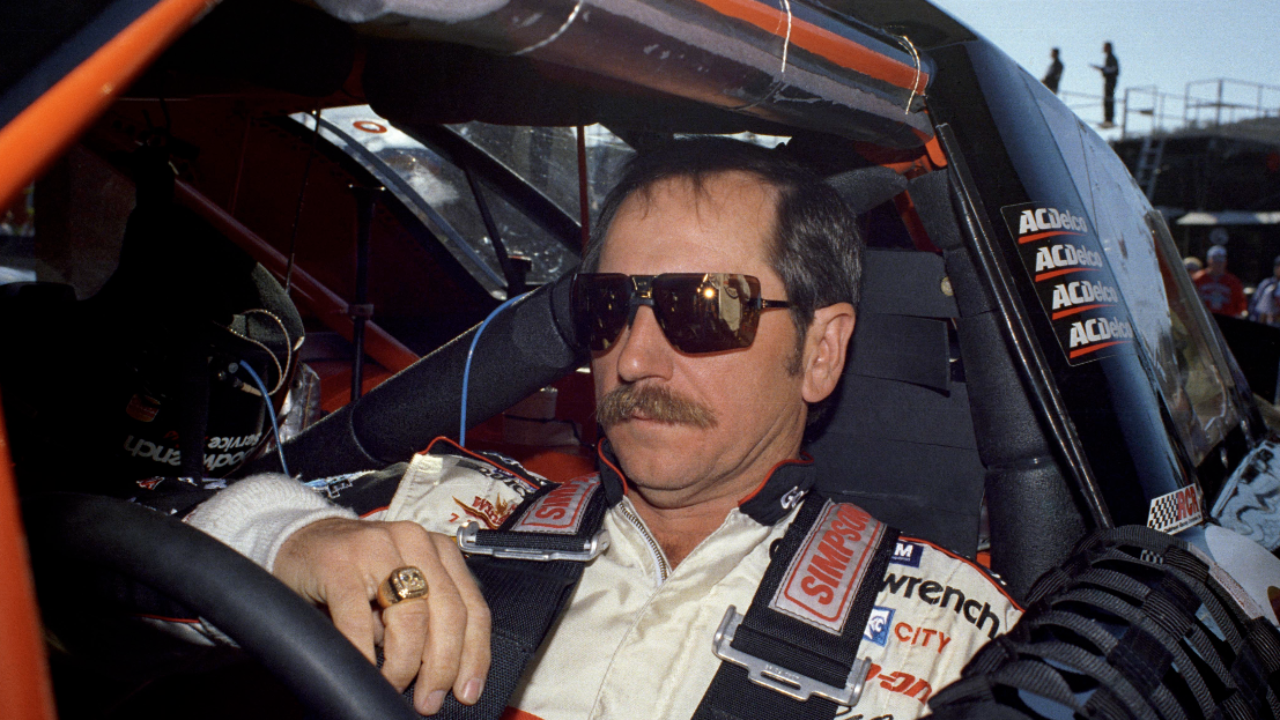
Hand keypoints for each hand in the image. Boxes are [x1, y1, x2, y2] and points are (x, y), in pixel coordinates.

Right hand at [273, 518, 491, 714]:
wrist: (300, 540)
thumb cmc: (356, 573)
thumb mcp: (402, 589)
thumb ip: (429, 617)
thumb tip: (446, 672)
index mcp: (439, 550)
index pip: (472, 606)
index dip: (475, 655)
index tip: (467, 691)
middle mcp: (415, 542)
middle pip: (448, 613)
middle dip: (442, 666)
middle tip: (428, 700)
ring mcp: (377, 548)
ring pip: (411, 617)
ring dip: (404, 664)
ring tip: (394, 685)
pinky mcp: (339, 564)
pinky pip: (359, 619)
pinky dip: (365, 653)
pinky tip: (366, 671)